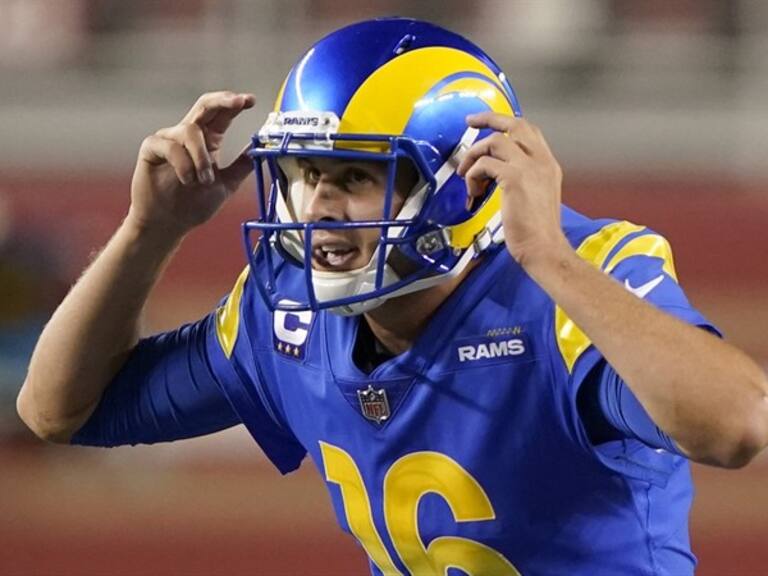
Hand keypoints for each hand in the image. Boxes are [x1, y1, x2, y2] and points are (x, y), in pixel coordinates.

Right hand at [128, 91, 255, 236]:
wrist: (169, 224)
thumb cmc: (193, 205)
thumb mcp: (226, 185)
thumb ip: (242, 166)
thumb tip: (260, 148)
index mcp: (208, 141)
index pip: (222, 115)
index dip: (235, 104)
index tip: (251, 100)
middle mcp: (188, 135)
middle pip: (205, 105)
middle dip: (223, 101)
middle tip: (239, 102)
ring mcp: (169, 139)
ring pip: (190, 131)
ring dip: (201, 157)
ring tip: (203, 181)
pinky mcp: (151, 148)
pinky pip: (170, 146)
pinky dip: (183, 164)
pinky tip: (186, 180)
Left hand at [456, 113, 569, 268]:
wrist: (544, 248)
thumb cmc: (537, 232)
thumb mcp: (536, 196)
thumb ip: (523, 178)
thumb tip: (495, 172)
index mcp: (548, 164)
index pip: (528, 131)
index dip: (505, 123)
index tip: (485, 123)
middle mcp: (541, 161)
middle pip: (514, 124)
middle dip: (488, 119)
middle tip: (470, 122)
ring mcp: (529, 167)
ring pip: (495, 141)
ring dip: (474, 156)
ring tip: (466, 175)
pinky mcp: (514, 179)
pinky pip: (485, 164)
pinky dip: (473, 176)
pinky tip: (473, 192)